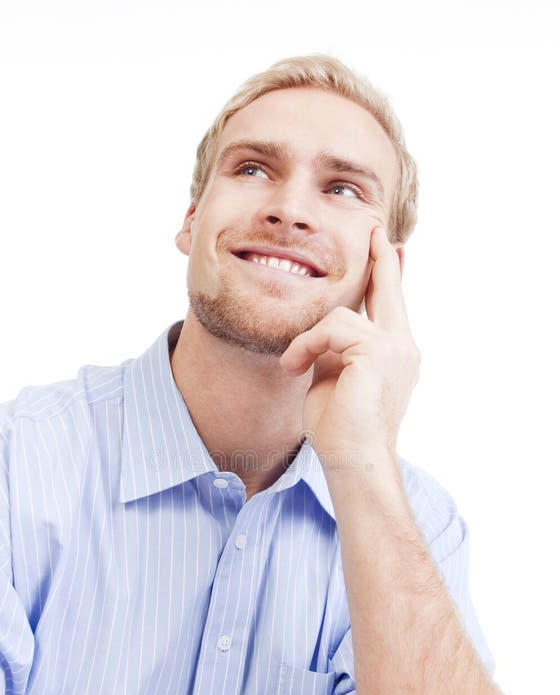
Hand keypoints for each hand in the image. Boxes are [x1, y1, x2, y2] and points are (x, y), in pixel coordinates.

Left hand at [279, 227, 420, 465]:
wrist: (354, 461)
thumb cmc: (341, 429)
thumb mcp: (335, 377)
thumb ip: (336, 349)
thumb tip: (326, 328)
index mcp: (395, 353)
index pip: (390, 305)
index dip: (387, 275)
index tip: (387, 247)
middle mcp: (403, 346)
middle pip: (390, 289)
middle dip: (381, 258)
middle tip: (377, 229)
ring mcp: (395, 347)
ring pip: (342, 312)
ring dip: (308, 338)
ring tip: (294, 365)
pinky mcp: (378, 351)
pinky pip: (331, 327)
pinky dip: (306, 345)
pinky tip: (294, 367)